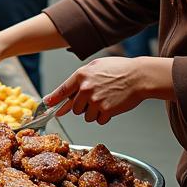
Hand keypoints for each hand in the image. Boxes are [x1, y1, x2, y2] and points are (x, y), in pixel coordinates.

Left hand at [44, 56, 174, 124]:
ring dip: (94, 112)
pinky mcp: (105, 110)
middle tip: (95, 99)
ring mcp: (94, 100)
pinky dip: (104, 116)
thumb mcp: (96, 66)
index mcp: (81, 75)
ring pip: (86, 116)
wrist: (139, 76)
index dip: (53, 99)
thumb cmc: (120, 69)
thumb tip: (70, 90)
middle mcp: (85, 88)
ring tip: (106, 100)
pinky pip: (98, 120)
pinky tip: (112, 106)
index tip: (47, 104)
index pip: (62, 90)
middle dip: (83, 106)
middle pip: (75, 108)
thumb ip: (82, 78)